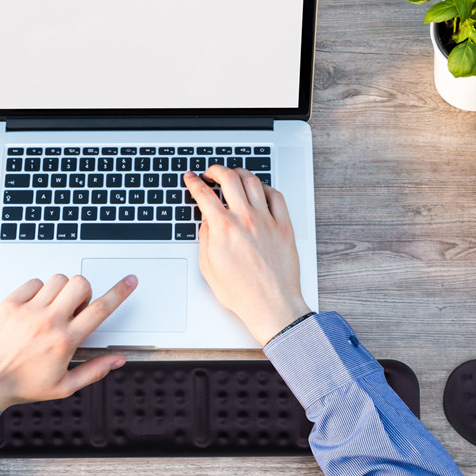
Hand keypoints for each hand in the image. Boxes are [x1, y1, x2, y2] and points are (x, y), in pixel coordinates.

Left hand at [0, 274, 136, 410]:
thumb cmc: (21, 386)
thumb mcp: (64, 387)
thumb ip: (95, 371)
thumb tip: (117, 360)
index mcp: (65, 341)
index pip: (100, 309)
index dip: (120, 292)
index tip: (129, 282)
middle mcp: (48, 322)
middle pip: (80, 285)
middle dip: (84, 292)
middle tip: (75, 307)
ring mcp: (28, 310)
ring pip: (58, 279)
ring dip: (62, 290)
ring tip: (53, 308)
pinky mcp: (10, 304)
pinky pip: (34, 282)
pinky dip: (39, 289)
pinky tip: (35, 306)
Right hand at [183, 166, 310, 344]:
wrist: (271, 306)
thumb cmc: (241, 293)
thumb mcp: (208, 266)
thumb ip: (205, 237)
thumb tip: (207, 220)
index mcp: (223, 228)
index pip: (204, 194)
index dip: (194, 182)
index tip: (192, 178)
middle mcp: (245, 219)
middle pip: (229, 178)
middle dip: (216, 170)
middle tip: (211, 173)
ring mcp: (267, 220)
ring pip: (253, 181)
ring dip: (240, 173)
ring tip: (234, 175)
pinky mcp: (284, 226)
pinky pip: (276, 196)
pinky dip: (265, 187)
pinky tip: (259, 190)